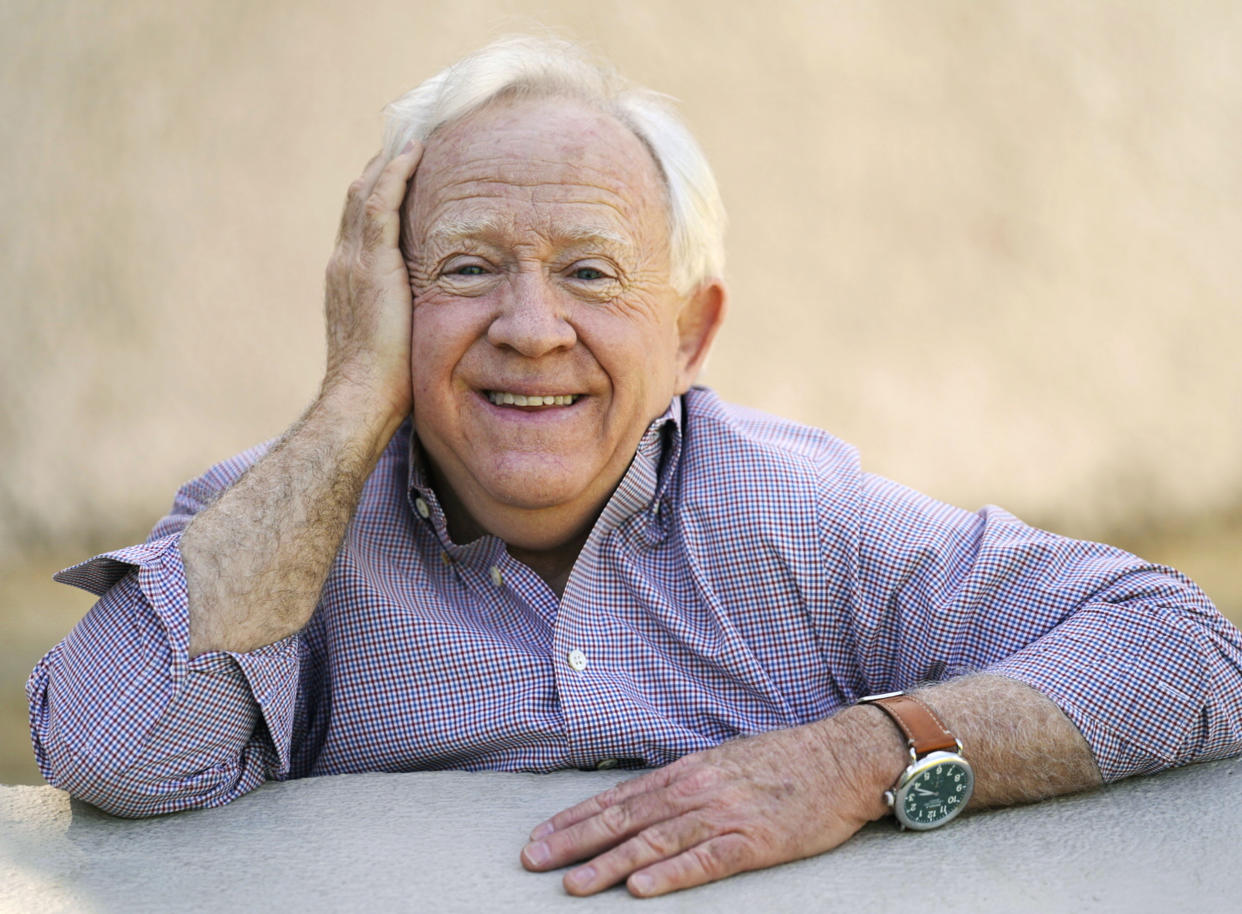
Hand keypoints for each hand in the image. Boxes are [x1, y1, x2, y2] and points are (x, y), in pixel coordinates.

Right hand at [322, 143, 423, 419]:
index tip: (403, 168)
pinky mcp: (371, 263)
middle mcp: (344, 262)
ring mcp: (353, 260)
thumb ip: (404, 316)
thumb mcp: (393, 340)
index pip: (363, 221)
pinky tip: (416, 153)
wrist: (361, 397)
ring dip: (390, 159)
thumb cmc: (385, 385)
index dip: (381, 191)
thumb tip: (429, 317)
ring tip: (415, 133)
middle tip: (409, 137)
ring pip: (368, 191)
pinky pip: (381, 203)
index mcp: (348, 279)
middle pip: (360, 197)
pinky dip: (396, 174)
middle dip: (383, 165)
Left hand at [520, 716, 899, 896]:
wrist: (842, 757)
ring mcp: (724, 815)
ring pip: (654, 843)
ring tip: (573, 884)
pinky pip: (704, 861)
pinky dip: (669, 875)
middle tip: (533, 861)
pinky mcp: (754, 842)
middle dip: (574, 841)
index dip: (575, 818)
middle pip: (624, 819)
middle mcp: (696, 790)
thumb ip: (686, 782)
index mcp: (687, 772)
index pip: (618, 797)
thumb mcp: (725, 760)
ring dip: (609, 865)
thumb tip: (647, 798)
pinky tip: (640, 888)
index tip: (541, 836)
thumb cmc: (785, 760)